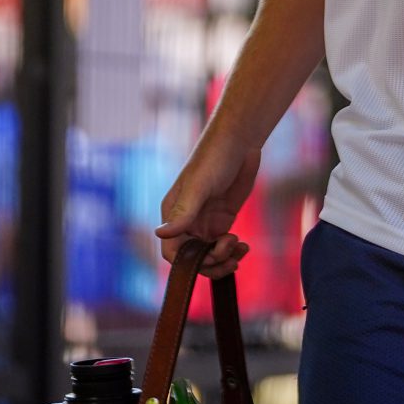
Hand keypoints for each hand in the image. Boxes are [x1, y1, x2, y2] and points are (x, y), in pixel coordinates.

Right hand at [156, 146, 260, 278]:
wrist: (240, 141)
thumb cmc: (214, 157)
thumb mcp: (199, 185)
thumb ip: (183, 212)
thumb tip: (159, 234)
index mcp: (174, 214)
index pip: (172, 251)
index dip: (187, 262)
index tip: (208, 259)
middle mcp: (188, 221)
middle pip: (194, 258)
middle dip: (211, 261)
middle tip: (230, 250)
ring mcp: (207, 221)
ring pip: (210, 255)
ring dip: (224, 259)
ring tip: (240, 249)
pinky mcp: (224, 218)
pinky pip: (224, 245)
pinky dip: (233, 251)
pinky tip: (244, 247)